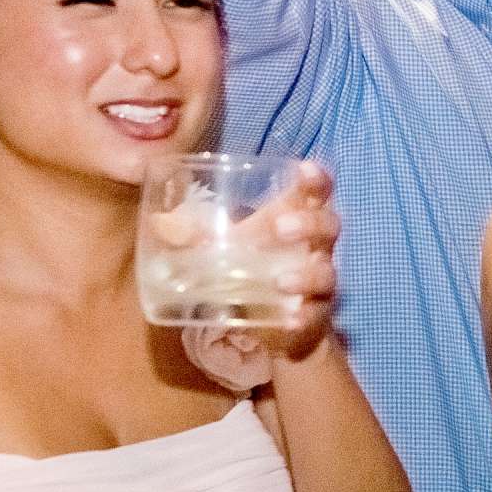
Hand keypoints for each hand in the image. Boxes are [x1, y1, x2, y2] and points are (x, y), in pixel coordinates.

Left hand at [172, 162, 340, 389]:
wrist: (273, 323)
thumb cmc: (252, 269)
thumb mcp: (226, 248)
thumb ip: (198, 236)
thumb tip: (162, 224)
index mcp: (296, 220)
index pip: (316, 192)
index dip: (316, 179)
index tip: (306, 169)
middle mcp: (315, 247)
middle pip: (329, 226)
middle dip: (309, 223)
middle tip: (280, 227)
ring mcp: (318, 282)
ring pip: (326, 272)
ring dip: (306, 275)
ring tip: (281, 281)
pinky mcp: (314, 315)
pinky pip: (316, 314)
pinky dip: (304, 316)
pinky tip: (291, 320)